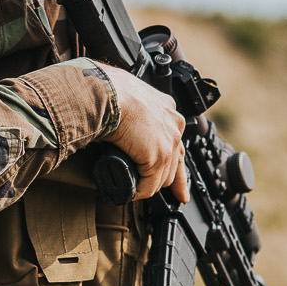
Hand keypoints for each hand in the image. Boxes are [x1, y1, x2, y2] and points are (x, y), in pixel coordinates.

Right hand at [102, 64, 187, 201]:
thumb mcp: (129, 99)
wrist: (106, 92)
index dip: (177, 164)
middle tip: (165, 194)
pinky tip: (129, 192)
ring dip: (147, 186)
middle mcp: (174, 125)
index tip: (180, 183)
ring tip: (134, 189)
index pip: (176, 142)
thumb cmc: (109, 90)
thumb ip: (133, 112)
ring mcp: (168, 141)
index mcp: (167, 110)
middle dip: (169, 181)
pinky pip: (148, 185)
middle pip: (174, 163)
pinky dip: (137, 192)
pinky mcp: (158, 156)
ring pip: (162, 177)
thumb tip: (120, 125)